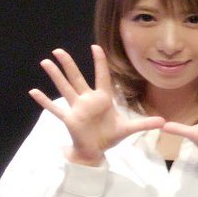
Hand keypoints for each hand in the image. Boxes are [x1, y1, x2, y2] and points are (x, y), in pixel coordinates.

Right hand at [29, 45, 163, 165]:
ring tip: (45, 62)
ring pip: (64, 89)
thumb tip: (164, 122)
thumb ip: (144, 124)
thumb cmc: (110, 136)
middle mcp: (87, 100)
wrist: (97, 150)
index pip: (102, 76)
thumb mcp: (129, 129)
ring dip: (55, 76)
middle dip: (68, 64)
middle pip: (77, 78)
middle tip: (58, 50)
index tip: (95, 46)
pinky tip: (33, 92)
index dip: (99, 62)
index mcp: (103, 98)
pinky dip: (44, 101)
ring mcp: (77, 108)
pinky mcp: (69, 119)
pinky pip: (54, 109)